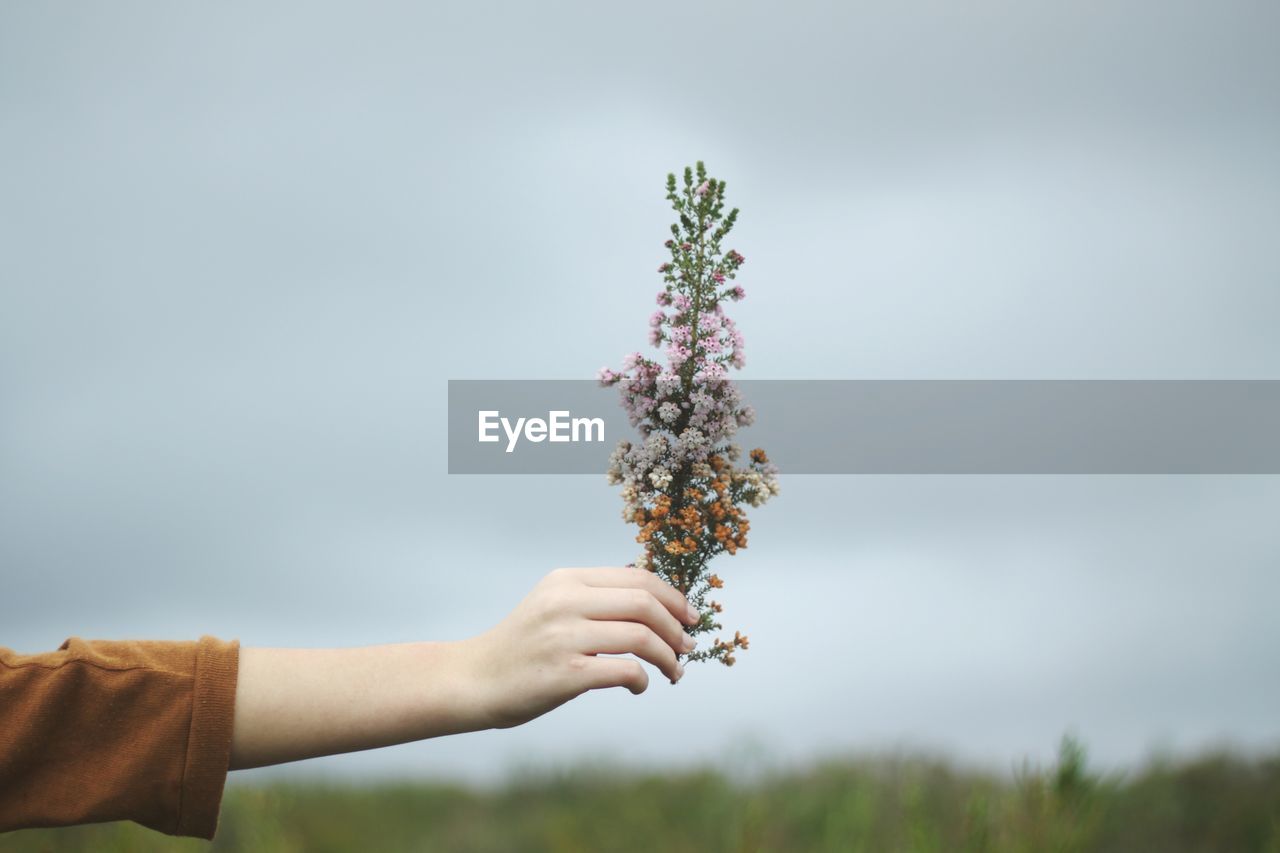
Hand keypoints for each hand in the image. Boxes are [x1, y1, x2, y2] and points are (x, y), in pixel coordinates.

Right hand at [457, 566, 699, 729]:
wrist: (474, 679)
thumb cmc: (522, 646)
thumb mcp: (553, 604)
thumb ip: (595, 598)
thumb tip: (656, 602)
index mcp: (567, 580)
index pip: (638, 579)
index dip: (674, 597)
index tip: (690, 616)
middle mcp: (566, 602)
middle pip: (645, 604)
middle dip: (677, 627)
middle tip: (688, 646)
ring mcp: (565, 637)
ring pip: (641, 637)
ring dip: (669, 657)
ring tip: (675, 671)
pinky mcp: (565, 674)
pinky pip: (625, 671)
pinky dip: (643, 679)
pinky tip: (640, 686)